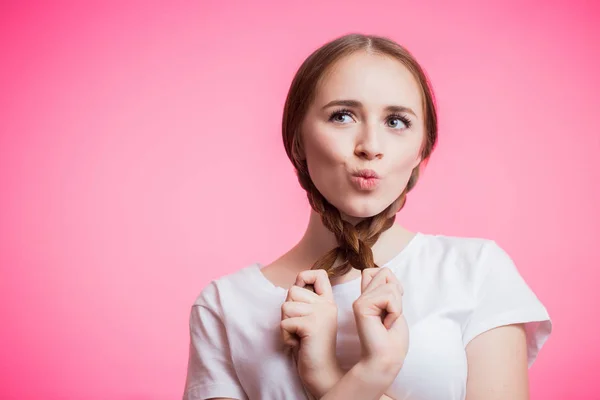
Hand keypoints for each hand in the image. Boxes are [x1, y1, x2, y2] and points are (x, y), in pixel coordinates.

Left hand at [280, 269, 342, 396]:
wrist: (320, 372)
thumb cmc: (310, 346)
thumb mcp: (310, 318)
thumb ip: (304, 301)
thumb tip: (295, 282)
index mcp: (328, 301)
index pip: (318, 274)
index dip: (304, 277)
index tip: (302, 292)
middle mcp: (327, 305)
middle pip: (292, 291)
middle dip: (288, 310)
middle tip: (300, 328)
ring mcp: (321, 314)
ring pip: (285, 306)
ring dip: (286, 324)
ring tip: (299, 336)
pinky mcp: (311, 325)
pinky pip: (284, 322)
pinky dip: (286, 336)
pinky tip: (299, 344)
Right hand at [352, 267, 407, 381]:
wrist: (387, 359)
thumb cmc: (393, 339)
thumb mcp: (394, 307)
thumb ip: (386, 289)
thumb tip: (384, 270)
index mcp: (368, 296)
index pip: (380, 271)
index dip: (393, 285)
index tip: (392, 308)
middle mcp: (362, 296)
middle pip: (385, 272)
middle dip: (397, 294)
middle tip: (390, 315)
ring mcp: (360, 301)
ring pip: (389, 284)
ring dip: (397, 305)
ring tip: (387, 321)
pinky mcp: (360, 306)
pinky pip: (388, 295)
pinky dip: (395, 310)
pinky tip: (385, 324)